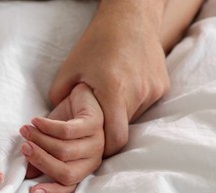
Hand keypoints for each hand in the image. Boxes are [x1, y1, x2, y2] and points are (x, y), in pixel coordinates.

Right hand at [20, 83, 103, 192]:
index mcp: (83, 168)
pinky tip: (36, 121)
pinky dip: (47, 127)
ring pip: (64, 151)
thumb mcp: (50, 142)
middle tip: (24, 148)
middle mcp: (93, 159)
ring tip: (25, 130)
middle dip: (41, 162)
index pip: (69, 188)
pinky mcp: (95, 123)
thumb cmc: (65, 122)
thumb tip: (27, 175)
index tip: (31, 191)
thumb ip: (41, 158)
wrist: (81, 95)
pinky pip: (67, 131)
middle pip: (66, 172)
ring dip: (40, 140)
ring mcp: (96, 142)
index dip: (52, 192)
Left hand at [49, 2, 169, 156]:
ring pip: (134, 119)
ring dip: (119, 117)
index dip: (104, 149)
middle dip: (108, 135)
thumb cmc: (95, 43)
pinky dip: (131, 105)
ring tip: (107, 100)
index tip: (92, 148)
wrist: (129, 16)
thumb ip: (60, 100)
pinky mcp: (162, 85)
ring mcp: (153, 90)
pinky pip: (145, 105)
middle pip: (124, 131)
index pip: (115, 139)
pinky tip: (121, 89)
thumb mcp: (69, 70)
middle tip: (95, 128)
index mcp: (113, 91)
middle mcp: (138, 93)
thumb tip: (57, 123)